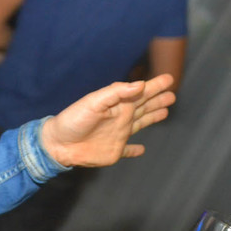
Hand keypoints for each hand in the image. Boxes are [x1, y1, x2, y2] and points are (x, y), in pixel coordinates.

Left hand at [40, 74, 175, 166]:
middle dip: (158, 99)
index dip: (154, 86)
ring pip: (141, 123)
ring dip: (152, 117)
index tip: (170, 78)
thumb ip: (115, 92)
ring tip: (165, 110)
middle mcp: (121, 118)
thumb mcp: (93, 102)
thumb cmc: (73, 120)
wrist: (58, 144)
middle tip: (172, 94)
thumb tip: (140, 84)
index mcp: (117, 105)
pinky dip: (134, 150)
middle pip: (144, 106)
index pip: (140, 92)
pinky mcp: (115, 151)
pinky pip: (127, 150)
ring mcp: (118, 135)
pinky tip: (141, 149)